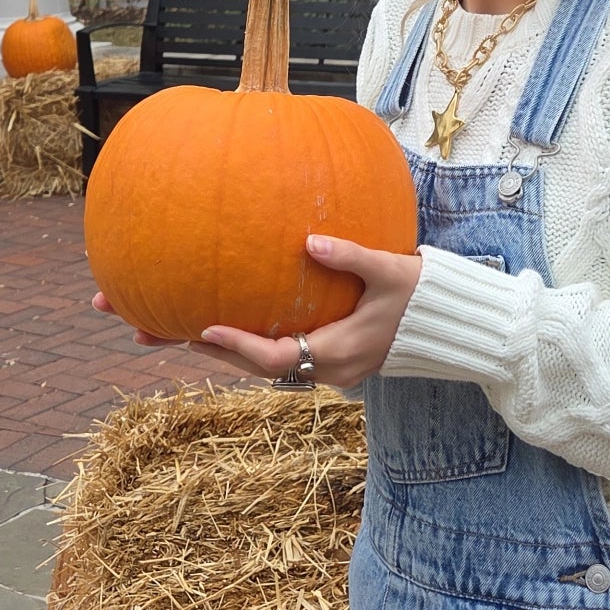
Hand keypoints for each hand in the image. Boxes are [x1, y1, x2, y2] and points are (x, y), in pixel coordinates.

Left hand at [92, 236, 422, 391]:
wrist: (459, 329)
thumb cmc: (429, 298)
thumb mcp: (393, 272)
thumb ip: (352, 256)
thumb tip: (308, 239)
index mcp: (340, 353)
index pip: (278, 357)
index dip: (239, 346)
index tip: (203, 328)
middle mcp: (327, 370)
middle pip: (254, 366)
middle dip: (203, 347)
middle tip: (150, 330)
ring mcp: (327, 369)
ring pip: (261, 363)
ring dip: (215, 347)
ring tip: (164, 327)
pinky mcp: (329, 359)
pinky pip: (276, 354)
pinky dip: (243, 341)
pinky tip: (217, 320)